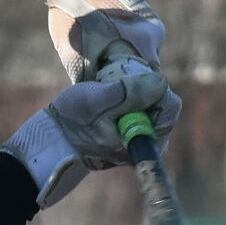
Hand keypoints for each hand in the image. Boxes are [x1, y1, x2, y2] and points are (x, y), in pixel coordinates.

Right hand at [0, 71, 179, 207]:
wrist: (55, 137)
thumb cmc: (74, 120)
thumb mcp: (99, 100)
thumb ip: (131, 91)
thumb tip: (161, 82)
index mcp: (144, 141)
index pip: (170, 104)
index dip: (150, 87)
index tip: (123, 83)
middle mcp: (148, 143)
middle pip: (163, 103)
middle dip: (143, 88)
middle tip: (114, 86)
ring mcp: (142, 138)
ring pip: (153, 102)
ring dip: (135, 90)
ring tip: (110, 92)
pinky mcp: (134, 132)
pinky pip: (143, 106)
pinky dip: (130, 96)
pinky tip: (110, 98)